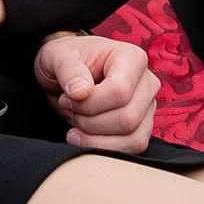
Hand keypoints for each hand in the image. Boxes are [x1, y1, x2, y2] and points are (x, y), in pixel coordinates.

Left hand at [35, 33, 158, 152]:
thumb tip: (80, 91)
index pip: (119, 92)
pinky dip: (104, 148)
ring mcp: (147, 105)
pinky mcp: (143, 125)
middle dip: (90, 122)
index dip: (89, 104)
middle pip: (127, 118)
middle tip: (69, 110)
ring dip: (96, 138)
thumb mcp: (56, 56)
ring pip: (132, 137)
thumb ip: (67, 69)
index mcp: (131, 58)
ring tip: (75, 123)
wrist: (69, 73)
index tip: (66, 99)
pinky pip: (132, 147)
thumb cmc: (66, 60)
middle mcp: (146, 81)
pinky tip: (83, 138)